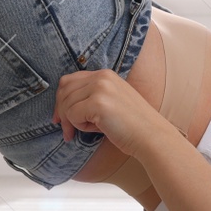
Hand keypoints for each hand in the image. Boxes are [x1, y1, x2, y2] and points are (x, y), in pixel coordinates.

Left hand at [52, 69, 170, 157]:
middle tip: (67, 131)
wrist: (151, 136)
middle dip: (61, 112)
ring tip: (88, 129)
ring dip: (72, 120)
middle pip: (64, 90)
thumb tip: (63, 105)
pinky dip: (79, 126)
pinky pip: (72, 114)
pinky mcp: (98, 103)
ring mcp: (100, 88)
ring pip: (67, 103)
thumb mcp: (110, 102)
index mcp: (105, 74)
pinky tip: (95, 129)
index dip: (60, 100)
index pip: (69, 80)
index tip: (60, 118)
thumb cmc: (131, 125)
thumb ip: (91, 96)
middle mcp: (102, 76)